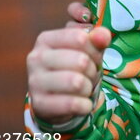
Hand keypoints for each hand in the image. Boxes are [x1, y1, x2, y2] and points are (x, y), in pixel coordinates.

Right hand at [26, 4, 109, 125]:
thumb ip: (97, 38)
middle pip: (81, 60)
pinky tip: (82, 104)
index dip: (96, 49)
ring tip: (84, 88)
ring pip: (77, 82)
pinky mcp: (39, 104)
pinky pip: (72, 104)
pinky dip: (85, 105)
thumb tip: (104, 35)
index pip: (80, 38)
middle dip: (92, 70)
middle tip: (89, 74)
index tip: (95, 55)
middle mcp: (36, 58)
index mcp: (46, 39)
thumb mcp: (88, 49)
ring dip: (88, 87)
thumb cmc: (75, 67)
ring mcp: (34, 82)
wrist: (58, 98)